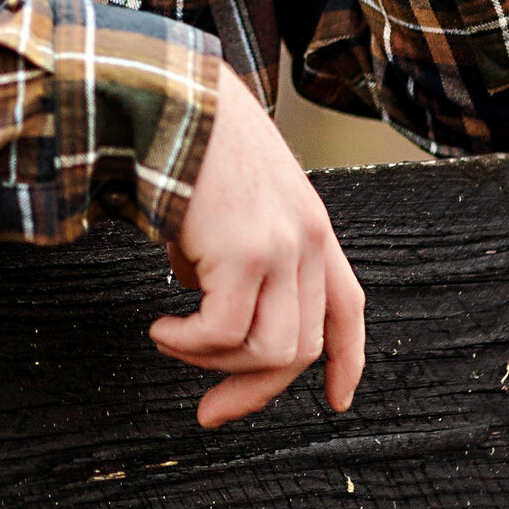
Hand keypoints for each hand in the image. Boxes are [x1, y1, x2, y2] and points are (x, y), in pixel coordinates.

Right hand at [150, 63, 365, 427]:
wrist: (169, 98)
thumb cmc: (189, 138)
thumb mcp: (235, 199)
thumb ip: (240, 248)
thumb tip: (204, 297)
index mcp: (311, 225)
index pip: (347, 306)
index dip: (348, 360)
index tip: (338, 401)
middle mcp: (307, 241)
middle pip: (300, 347)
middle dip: (251, 388)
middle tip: (210, 411)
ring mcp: (280, 248)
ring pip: (266, 350)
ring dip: (211, 361)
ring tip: (171, 341)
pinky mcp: (243, 253)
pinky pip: (220, 332)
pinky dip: (187, 343)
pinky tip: (160, 328)